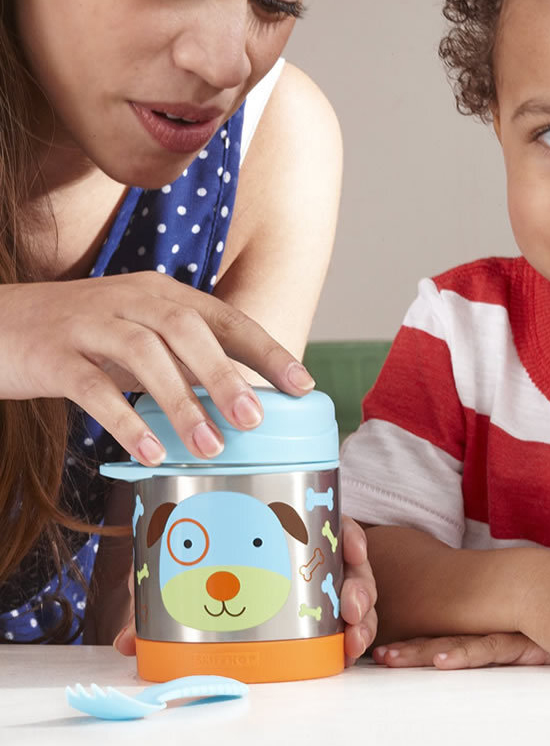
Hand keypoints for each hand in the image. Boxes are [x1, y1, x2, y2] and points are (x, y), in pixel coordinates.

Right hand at [0, 273, 314, 464]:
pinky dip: (126, 420)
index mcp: (160, 294)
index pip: (224, 317)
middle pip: (187, 329)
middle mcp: (128, 299)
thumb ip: (183, 360)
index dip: (266, 349)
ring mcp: (88, 322)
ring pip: (144, 355)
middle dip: (226, 376)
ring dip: (182, 403)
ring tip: (210, 447)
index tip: (302, 383)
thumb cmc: (82, 338)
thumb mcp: (139, 337)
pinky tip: (151, 451)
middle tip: (255, 421)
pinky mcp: (52, 354)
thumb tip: (239, 400)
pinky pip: (93, 387)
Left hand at [114, 516, 378, 663]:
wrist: (207, 607)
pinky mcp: (324, 624)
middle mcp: (315, 561)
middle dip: (359, 585)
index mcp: (292, 533)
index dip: (349, 535)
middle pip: (354, 567)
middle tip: (347, 606)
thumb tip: (128, 641)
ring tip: (351, 638)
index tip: (352, 547)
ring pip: (358, 599)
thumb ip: (158, 595)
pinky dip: (353, 639)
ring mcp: (323, 593)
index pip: (332, 525)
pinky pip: (349, 628)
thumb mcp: (182, 576)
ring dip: (362, 618)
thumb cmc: (202, 574)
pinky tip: (347, 651)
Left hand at [373, 633, 549, 668]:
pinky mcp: (525, 641)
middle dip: (404, 646)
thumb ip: (499, 635)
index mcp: (487, 621)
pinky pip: (488, 649)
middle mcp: (491, 624)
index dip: (411, 637)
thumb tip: (466, 644)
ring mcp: (505, 630)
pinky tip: (442, 661)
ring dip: (419, 652)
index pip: (442, 631)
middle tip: (371, 654)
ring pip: (453, 644)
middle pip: (439, 636)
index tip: (380, 644)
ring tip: (388, 659)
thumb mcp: (527, 630)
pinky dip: (464, 655)